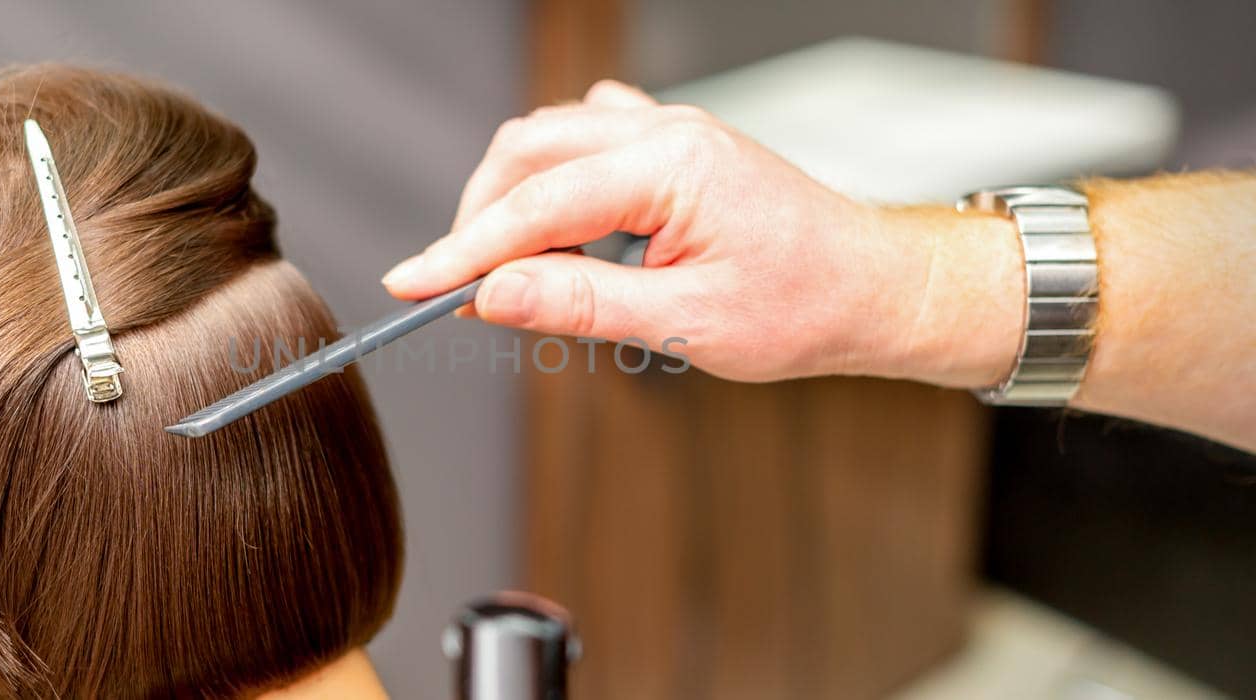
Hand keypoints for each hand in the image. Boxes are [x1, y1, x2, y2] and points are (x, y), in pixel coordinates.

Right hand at [382, 80, 1023, 385]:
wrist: (871, 287)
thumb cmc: (802, 306)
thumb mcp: (685, 324)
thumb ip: (580, 303)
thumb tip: (492, 296)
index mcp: (669, 165)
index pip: (536, 205)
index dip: (463, 250)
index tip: (411, 284)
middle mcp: (663, 131)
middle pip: (528, 153)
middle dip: (480, 221)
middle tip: (457, 291)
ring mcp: (666, 129)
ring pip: (549, 139)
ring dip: (513, 200)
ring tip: (512, 275)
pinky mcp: (670, 145)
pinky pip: (586, 136)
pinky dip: (552, 180)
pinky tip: (558, 227)